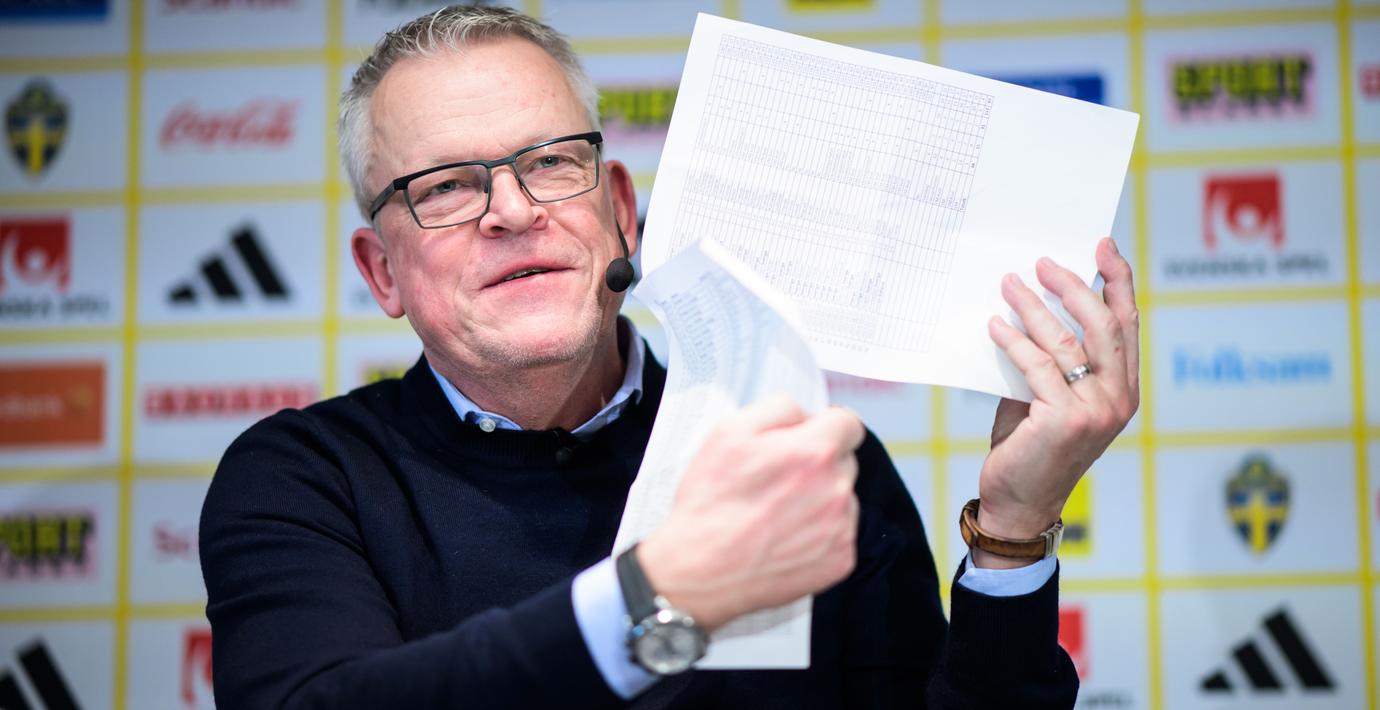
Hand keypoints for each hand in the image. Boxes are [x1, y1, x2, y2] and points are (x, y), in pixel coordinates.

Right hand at [637, 395, 864, 631]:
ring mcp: (842, 528)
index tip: (807, 440)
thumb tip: (807, 414)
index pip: (848, 423)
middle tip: (779, 481)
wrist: (700, 570)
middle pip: (844, 461)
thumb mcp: (729, 432)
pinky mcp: (840, 560)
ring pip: (843, 498)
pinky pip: (840, 533)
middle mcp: (837, 489)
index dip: (824, 427)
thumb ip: (779, 409)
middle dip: (819, 464)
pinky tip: (786, 538)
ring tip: (777, 514)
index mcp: (814, 451)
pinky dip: (820, 534)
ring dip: (820, 499)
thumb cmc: (711, 502)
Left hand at [976, 237, 1139, 568]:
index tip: (1103, 247)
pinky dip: (1014, 340)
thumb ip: (1054, 360)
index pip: (1127, 324)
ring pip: (1067, 341)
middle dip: (1074, 286)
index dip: (1118, 282)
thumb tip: (1034, 301)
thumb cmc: (1032, 446)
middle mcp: (1118, 398)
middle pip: (1103, 324)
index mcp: (1125, 389)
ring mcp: (1095, 410)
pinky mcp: (1063, 419)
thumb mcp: (1051, 397)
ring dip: (1035, 306)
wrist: (1021, 502)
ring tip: (1009, 283)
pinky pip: (1036, 366)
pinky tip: (995, 325)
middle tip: (1043, 262)